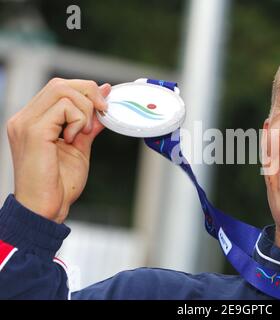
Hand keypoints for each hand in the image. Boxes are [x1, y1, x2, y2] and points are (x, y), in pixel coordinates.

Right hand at [6, 78, 111, 222]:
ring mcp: (26, 123)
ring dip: (84, 110)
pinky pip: (64, 108)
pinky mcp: (34, 131)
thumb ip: (88, 124)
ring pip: (63, 90)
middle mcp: (24, 118)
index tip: (104, 106)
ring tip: (81, 134)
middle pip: (60, 84)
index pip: (58, 88)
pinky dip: (78, 120)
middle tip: (102, 114)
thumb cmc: (59, 184)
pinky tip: (74, 139)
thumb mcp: (80, 147)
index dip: (85, 91)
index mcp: (32, 121)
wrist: (45, 209)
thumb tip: (103, 100)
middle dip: (89, 94)